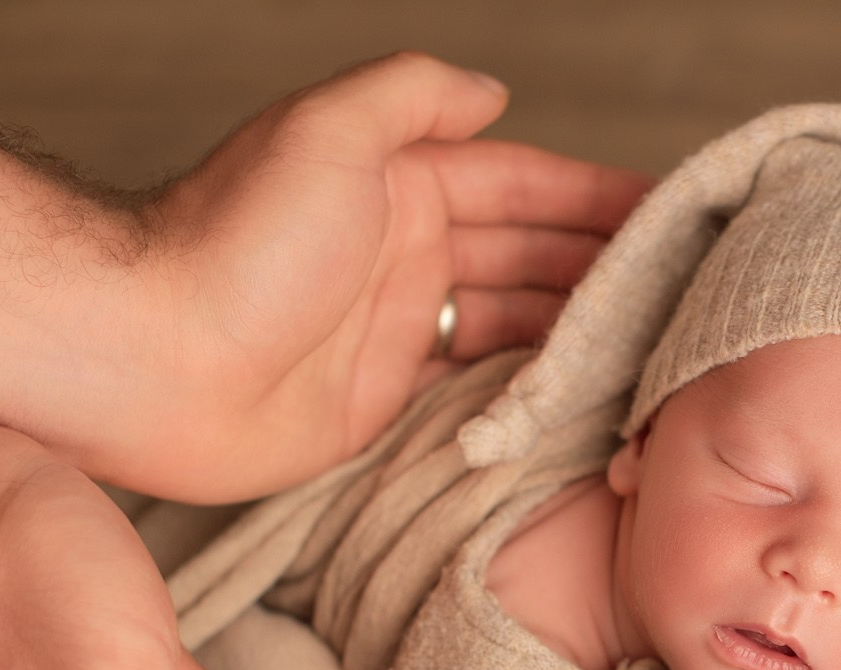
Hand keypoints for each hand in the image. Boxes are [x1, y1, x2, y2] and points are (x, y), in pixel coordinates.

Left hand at [61, 53, 650, 501]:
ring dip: (578, 332)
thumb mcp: (329, 130)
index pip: (524, 183)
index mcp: (399, 183)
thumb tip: (493, 92)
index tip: (671, 215)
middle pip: (529, 255)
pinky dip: (527, 394)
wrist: (152, 357)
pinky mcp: (380, 406)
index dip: (597, 197)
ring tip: (655, 347)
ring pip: (512, 326)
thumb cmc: (231, 239)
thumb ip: (412, 96)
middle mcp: (404, 254)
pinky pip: (473, 395)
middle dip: (604, 267)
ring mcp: (394, 333)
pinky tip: (582, 401)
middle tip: (687, 292)